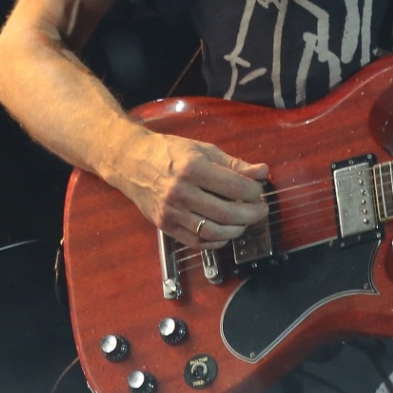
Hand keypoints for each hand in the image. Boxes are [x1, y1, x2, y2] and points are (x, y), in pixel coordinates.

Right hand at [103, 129, 269, 246]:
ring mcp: (172, 212)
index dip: (254, 192)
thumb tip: (262, 172)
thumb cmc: (168, 153)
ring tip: (243, 221)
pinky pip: (198, 242)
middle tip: (260, 210)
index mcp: (192, 168)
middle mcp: (180, 192)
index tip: (259, 191)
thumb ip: (234, 164)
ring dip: (236, 230)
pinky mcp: (166, 226)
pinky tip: (225, 231)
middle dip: (251, 215)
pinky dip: (217, 240)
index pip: (235, 188)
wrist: (130, 162)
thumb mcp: (203, 150)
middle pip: (227, 213)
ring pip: (214, 232)